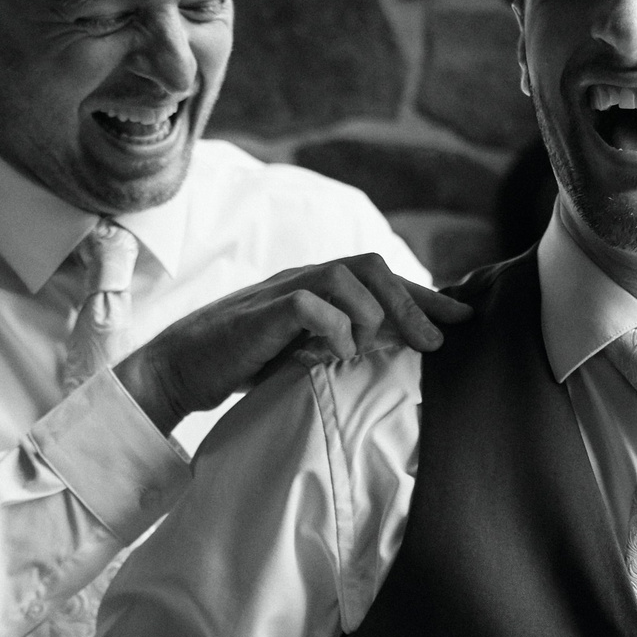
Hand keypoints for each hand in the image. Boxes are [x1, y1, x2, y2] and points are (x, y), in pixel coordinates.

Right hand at [114, 253, 474, 432]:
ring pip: (345, 276)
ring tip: (380, 351)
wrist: (176, 371)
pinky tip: (341, 356)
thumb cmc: (236, 366)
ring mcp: (280, 292)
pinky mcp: (260, 314)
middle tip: (436, 342)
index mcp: (314, 289)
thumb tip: (384, 361)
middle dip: (411, 301)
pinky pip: (310, 304)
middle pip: (369, 266)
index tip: (461, 319)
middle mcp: (301, 281)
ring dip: (374, 314)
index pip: (378, 279)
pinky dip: (335, 328)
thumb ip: (335, 347)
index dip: (423, 295)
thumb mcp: (298, 354)